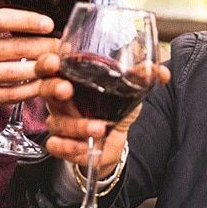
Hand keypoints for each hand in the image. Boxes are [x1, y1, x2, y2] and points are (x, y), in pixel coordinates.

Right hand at [0, 0, 60, 116]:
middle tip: (65, 45)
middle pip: (13, 49)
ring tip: (61, 63)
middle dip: (44, 47)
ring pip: (14, 74)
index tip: (49, 23)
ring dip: (42, 69)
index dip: (26, 21)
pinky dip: (32, 90)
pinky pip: (10, 95)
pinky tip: (46, 82)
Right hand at [35, 53, 169, 171]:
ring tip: (99, 127)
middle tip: (65, 89)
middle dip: (53, 88)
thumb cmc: (113, 109)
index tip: (55, 61)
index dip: (48, 63)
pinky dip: (69, 147)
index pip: (50, 66)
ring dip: (77, 125)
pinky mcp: (61, 144)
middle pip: (45, 90)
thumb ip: (140, 78)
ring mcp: (58, 122)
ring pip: (58, 122)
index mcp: (71, 79)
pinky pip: (56, 145)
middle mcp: (59, 99)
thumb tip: (161, 72)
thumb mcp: (127, 91)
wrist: (113, 141)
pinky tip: (83, 147)